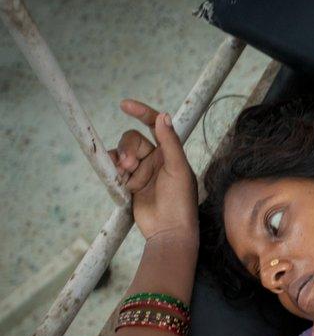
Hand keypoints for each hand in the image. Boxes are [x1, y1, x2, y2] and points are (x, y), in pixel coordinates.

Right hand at [110, 100, 197, 243]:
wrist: (169, 230)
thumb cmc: (180, 201)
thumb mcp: (178, 169)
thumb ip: (170, 142)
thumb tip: (163, 115)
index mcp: (171, 152)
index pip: (155, 126)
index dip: (142, 113)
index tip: (124, 104)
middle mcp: (156, 159)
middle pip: (133, 140)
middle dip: (127, 148)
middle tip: (128, 165)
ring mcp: (142, 172)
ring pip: (122, 154)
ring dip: (118, 159)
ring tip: (123, 172)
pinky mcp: (130, 185)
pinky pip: (115, 170)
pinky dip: (111, 169)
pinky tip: (116, 177)